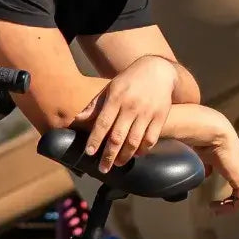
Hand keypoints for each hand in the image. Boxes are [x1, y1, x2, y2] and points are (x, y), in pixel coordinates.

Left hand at [76, 55, 179, 169]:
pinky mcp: (160, 117)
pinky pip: (151, 139)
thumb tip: (77, 119)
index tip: (89, 153)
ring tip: (118, 164)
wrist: (158, 70)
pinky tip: (136, 154)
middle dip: (109, 155)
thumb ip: (95, 104)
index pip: (103, 123)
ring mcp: (147, 113)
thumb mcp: (110, 88)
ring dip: (125, 156)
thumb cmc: (129, 81)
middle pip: (118, 136)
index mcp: (116, 98)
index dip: (95, 140)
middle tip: (103, 168)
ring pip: (134, 141)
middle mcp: (131, 106)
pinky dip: (143, 150)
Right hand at [196, 118, 238, 213]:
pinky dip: (231, 206)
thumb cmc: (204, 138)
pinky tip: (218, 206)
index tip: (211, 200)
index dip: (225, 192)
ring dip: (229, 206)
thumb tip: (203, 175)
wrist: (212, 131)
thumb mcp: (202, 155)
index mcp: (232, 161)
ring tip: (215, 209)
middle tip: (214, 208)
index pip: (234, 180)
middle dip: (228, 202)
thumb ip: (205, 165)